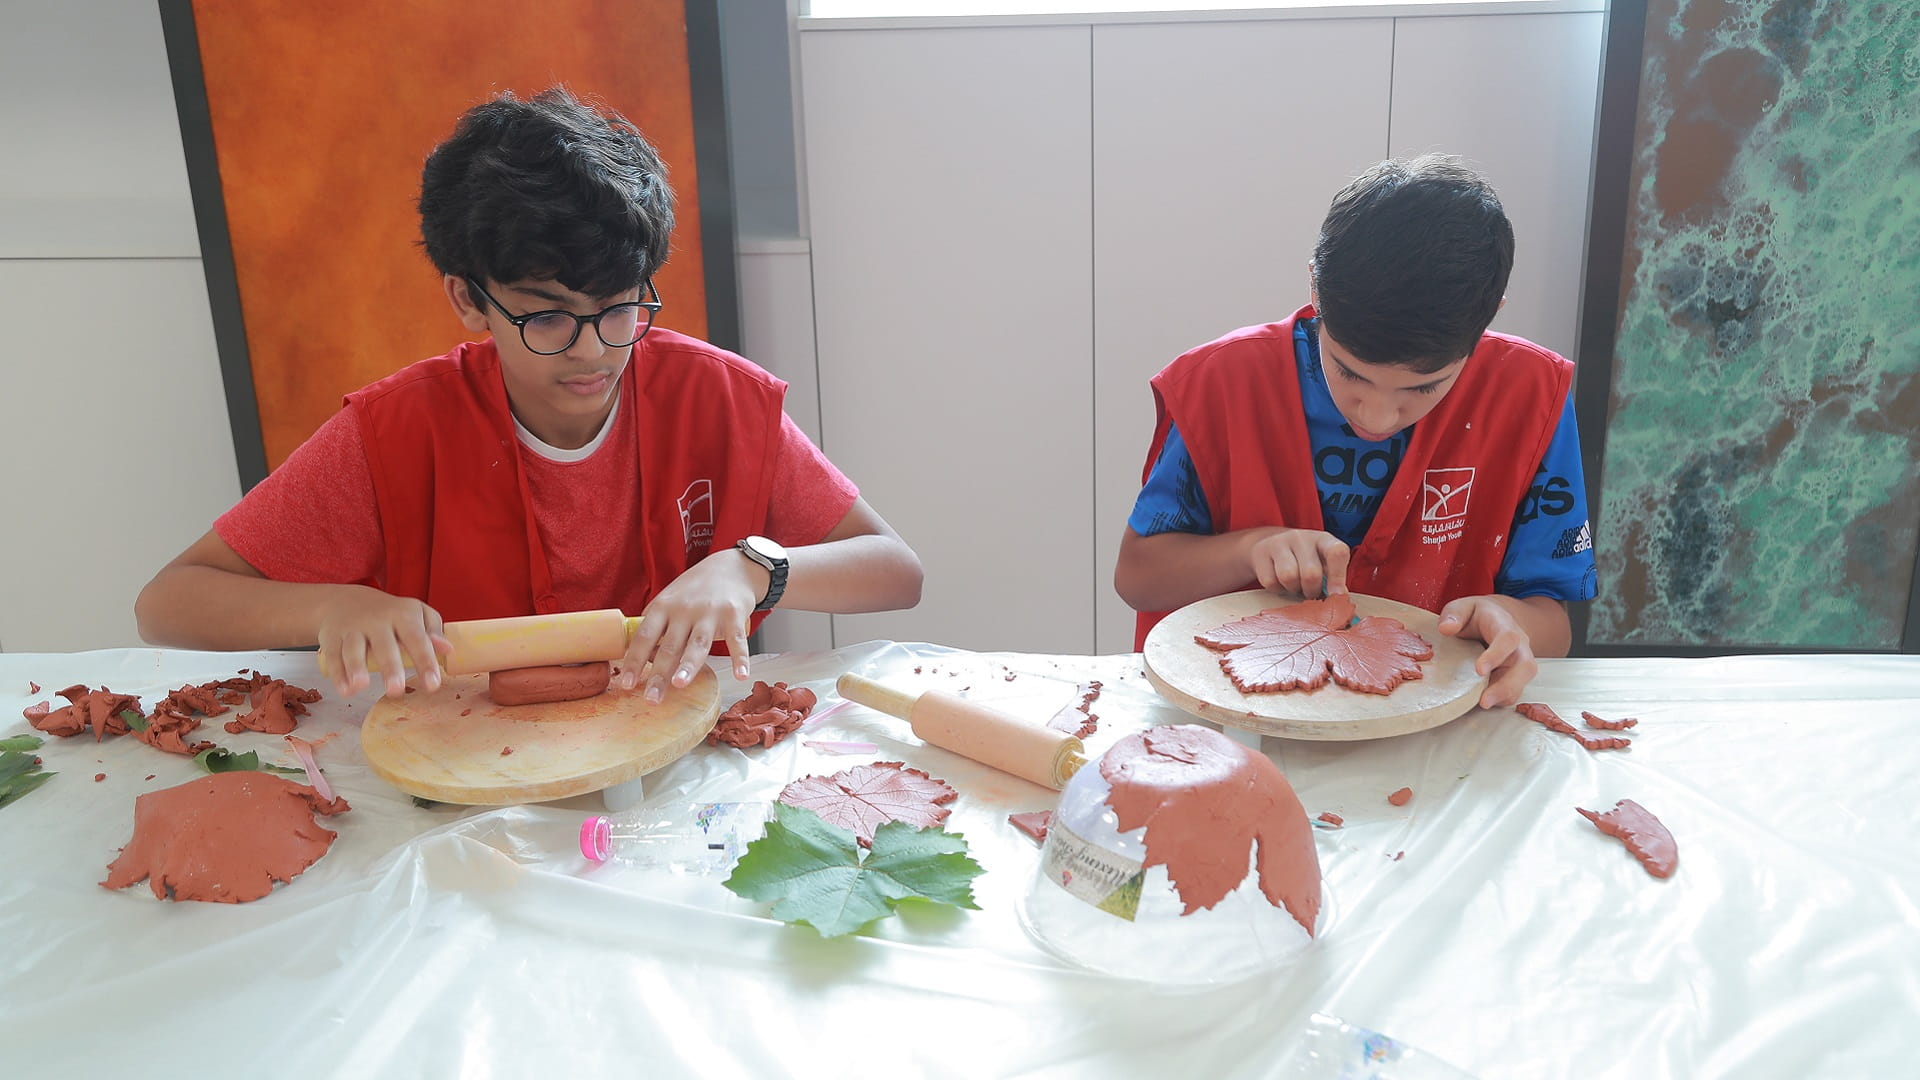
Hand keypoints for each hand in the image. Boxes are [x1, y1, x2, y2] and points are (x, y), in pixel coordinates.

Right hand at [314, 586, 450, 698]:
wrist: (346, 601)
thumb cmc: (391, 614)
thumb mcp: (417, 613)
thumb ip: (434, 630)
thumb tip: (447, 649)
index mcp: (403, 615)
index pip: (417, 639)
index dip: (425, 662)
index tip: (433, 685)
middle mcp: (377, 621)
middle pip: (384, 645)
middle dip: (390, 667)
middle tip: (396, 690)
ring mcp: (353, 629)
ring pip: (354, 648)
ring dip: (356, 667)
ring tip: (360, 686)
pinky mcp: (332, 637)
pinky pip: (333, 656)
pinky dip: (337, 674)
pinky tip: (345, 689)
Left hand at [617, 548, 763, 702]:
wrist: (732, 567)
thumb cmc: (696, 588)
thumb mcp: (670, 599)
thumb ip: (656, 625)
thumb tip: (642, 658)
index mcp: (664, 606)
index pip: (644, 637)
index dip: (635, 661)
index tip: (627, 684)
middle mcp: (685, 609)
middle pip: (670, 646)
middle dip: (659, 674)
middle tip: (652, 698)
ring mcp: (710, 612)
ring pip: (697, 643)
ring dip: (688, 665)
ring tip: (679, 684)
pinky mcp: (734, 615)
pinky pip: (737, 640)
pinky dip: (740, 658)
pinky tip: (741, 675)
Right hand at [1247, 528, 1350, 597]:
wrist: (1270, 544)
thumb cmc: (1304, 559)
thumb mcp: (1322, 563)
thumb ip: (1333, 578)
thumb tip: (1340, 596)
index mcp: (1323, 539)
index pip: (1337, 552)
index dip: (1338, 577)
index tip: (1336, 596)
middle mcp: (1302, 537)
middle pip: (1311, 574)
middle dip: (1311, 591)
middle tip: (1310, 592)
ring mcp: (1279, 542)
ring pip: (1289, 577)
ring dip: (1293, 589)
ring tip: (1294, 585)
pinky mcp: (1261, 553)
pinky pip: (1270, 582)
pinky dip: (1276, 589)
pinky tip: (1279, 581)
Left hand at [1437, 595, 1537, 708]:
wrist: (1496, 619)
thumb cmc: (1477, 615)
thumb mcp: (1463, 607)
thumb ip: (1454, 615)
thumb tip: (1446, 629)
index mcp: (1504, 625)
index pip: (1508, 639)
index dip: (1496, 655)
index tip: (1479, 670)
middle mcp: (1518, 645)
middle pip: (1525, 666)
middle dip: (1507, 685)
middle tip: (1484, 700)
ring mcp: (1519, 662)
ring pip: (1522, 682)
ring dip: (1504, 696)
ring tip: (1483, 704)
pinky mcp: (1515, 676)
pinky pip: (1514, 691)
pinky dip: (1501, 699)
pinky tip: (1484, 702)